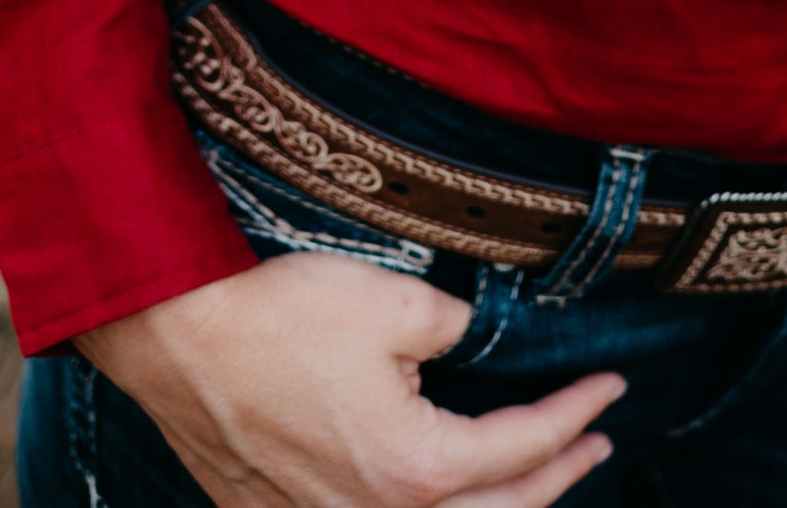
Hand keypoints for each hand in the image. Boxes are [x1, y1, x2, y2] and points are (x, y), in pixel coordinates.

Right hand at [77, 248, 624, 506]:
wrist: (173, 334)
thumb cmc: (279, 312)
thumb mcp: (393, 300)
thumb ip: (452, 327)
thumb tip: (464, 339)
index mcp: (414, 468)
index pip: (523, 446)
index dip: (576, 414)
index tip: (612, 387)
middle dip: (556, 476)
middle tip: (595, 441)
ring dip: (498, 505)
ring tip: (536, 474)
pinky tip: (437, 488)